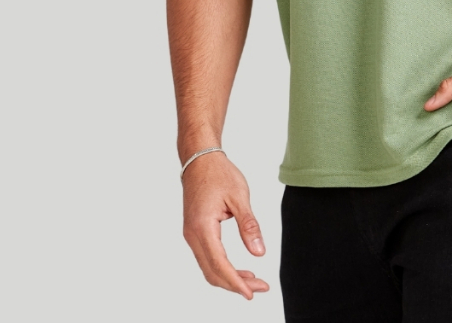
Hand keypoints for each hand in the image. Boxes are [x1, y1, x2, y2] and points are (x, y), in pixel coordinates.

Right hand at [181, 153, 268, 299]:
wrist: (199, 159)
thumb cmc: (219, 173)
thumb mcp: (239, 197)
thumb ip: (249, 226)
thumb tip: (259, 253)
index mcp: (203, 227)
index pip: (219, 265)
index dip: (236, 282)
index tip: (251, 293)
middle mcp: (193, 235)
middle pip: (212, 272)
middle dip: (235, 284)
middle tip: (260, 287)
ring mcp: (191, 235)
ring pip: (208, 268)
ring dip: (229, 278)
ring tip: (253, 281)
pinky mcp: (194, 232)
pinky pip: (207, 258)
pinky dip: (222, 268)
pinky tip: (239, 269)